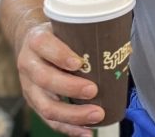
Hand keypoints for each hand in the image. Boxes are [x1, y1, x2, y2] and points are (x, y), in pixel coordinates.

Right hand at [15, 22, 104, 136]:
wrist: (31, 43)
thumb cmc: (56, 35)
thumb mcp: (66, 27)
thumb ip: (87, 36)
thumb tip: (125, 48)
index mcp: (37, 40)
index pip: (44, 46)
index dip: (60, 55)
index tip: (79, 62)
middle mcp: (29, 64)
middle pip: (45, 79)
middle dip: (70, 88)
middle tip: (93, 90)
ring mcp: (29, 87)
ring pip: (46, 105)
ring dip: (73, 114)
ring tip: (96, 115)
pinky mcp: (34, 103)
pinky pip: (49, 120)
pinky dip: (69, 128)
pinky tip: (86, 131)